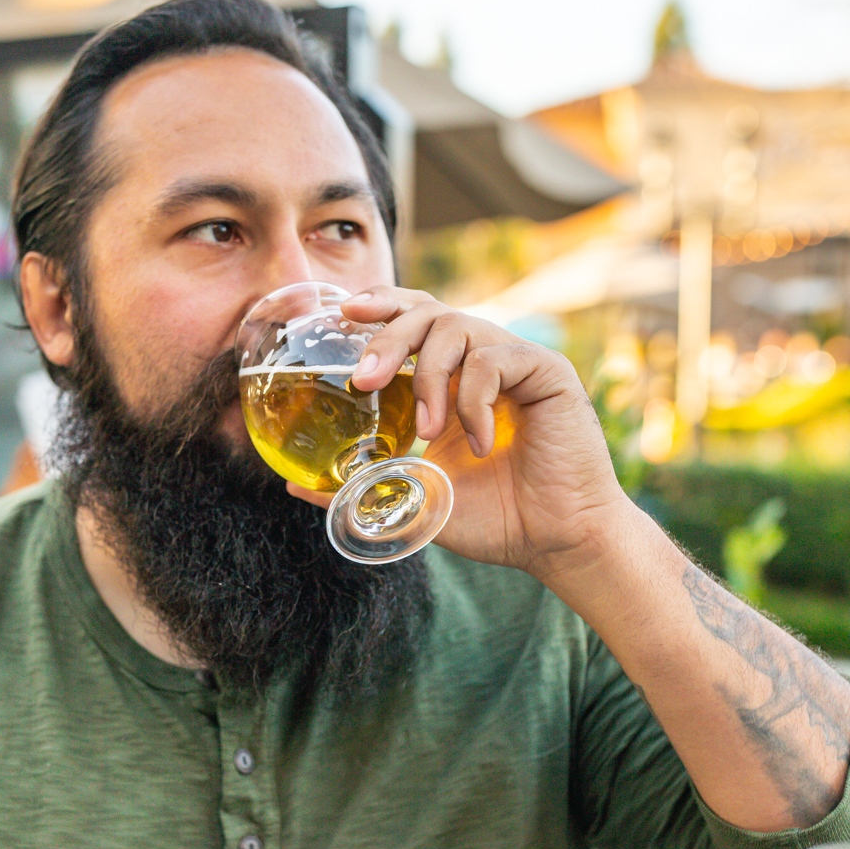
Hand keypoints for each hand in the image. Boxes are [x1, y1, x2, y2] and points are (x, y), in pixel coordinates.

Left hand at [286, 286, 632, 583]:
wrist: (556, 542)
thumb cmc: (496, 520)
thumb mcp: (415, 498)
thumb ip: (361, 482)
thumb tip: (293, 483)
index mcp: (453, 381)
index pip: (415, 320)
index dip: (381, 306)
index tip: (345, 312)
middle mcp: (484, 361)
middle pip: (428, 311)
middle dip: (388, 336)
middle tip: (363, 378)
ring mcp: (516, 362)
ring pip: (458, 327)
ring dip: (429, 377)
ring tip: (427, 432)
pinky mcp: (547, 372)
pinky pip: (495, 359)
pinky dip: (473, 399)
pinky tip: (476, 442)